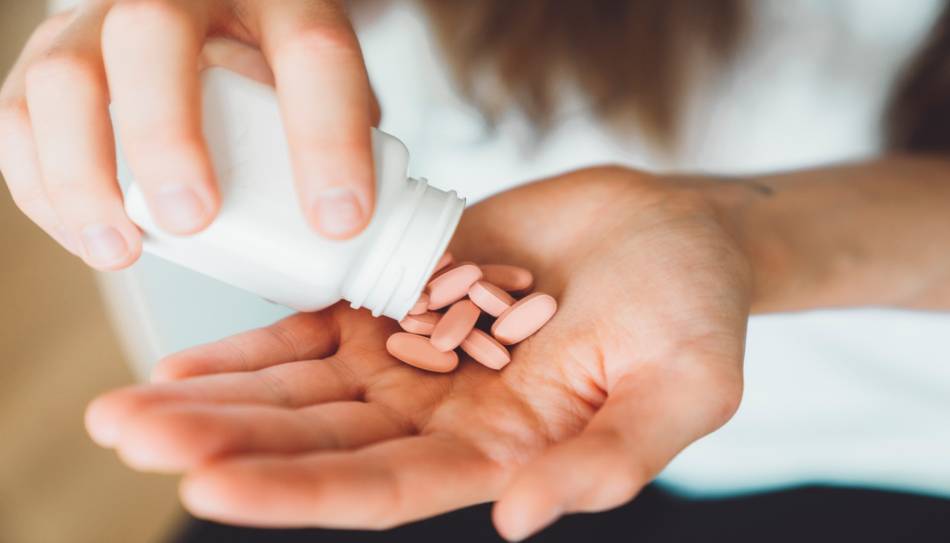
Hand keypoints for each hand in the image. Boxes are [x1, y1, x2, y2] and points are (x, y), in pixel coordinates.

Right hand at [0, 0, 377, 269]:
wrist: (218, 13)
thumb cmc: (276, 59)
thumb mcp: (326, 82)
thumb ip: (343, 135)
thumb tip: (348, 231)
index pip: (311, 51)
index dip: (326, 137)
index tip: (337, 220)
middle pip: (152, 34)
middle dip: (166, 134)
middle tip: (193, 218)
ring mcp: (103, 17)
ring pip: (64, 73)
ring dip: (81, 172)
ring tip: (121, 249)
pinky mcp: (54, 54)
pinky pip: (19, 112)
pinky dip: (41, 183)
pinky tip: (84, 235)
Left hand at [85, 167, 750, 539]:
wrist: (675, 230)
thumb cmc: (697, 312)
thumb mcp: (686, 388)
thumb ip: (612, 458)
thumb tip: (522, 520)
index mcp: (506, 452)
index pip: (384, 489)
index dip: (298, 492)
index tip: (207, 483)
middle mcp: (446, 415)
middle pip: (318, 441)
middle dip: (225, 443)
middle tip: (129, 436)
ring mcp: (421, 357)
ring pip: (303, 388)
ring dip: (220, 397)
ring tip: (130, 407)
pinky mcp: (408, 298)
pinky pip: (320, 325)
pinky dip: (258, 342)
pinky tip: (190, 358)